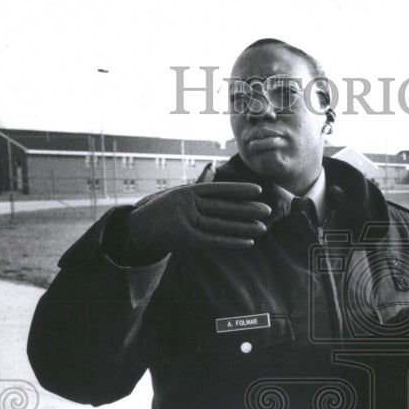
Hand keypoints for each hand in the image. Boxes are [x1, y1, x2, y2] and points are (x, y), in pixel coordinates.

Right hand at [126, 182, 271, 262]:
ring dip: (244, 227)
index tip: (258, 190)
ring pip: (221, 225)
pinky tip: (249, 242)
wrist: (140, 229)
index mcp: (188, 192)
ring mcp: (185, 221)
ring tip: (263, 228)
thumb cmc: (166, 209)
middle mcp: (187, 204)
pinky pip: (214, 241)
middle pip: (223, 207)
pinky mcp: (185, 239)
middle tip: (268, 210)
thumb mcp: (181, 193)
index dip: (239, 190)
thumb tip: (213, 165)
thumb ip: (201, 182)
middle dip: (247, 209)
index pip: (218, 189)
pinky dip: (232, 242)